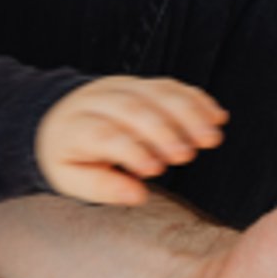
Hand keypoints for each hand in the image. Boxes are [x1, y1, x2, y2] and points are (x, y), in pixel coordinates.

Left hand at [36, 77, 226, 204]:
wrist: (60, 118)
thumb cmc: (70, 155)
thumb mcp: (72, 179)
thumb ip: (103, 187)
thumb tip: (138, 194)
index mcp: (75, 126)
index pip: (104, 134)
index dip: (131, 150)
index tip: (155, 170)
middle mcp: (97, 100)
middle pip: (133, 108)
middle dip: (163, 131)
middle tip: (187, 156)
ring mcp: (120, 86)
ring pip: (156, 92)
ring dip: (188, 113)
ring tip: (211, 138)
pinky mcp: (140, 82)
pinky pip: (170, 85)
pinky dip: (195, 99)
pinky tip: (216, 117)